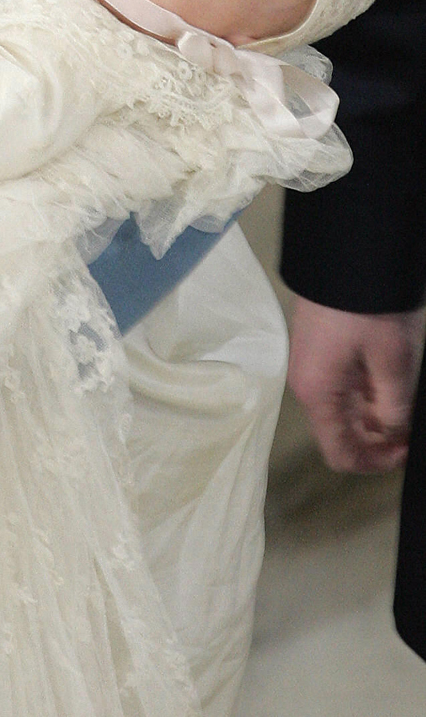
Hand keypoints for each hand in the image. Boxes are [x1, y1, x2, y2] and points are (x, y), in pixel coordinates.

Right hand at [287, 296, 424, 472]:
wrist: (344, 254)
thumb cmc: (364, 308)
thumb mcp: (391, 361)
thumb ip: (393, 407)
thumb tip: (392, 432)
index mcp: (317, 393)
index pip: (340, 454)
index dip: (376, 463)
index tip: (405, 450)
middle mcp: (308, 385)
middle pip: (340, 433)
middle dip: (377, 439)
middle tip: (410, 428)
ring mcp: (311, 366)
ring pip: (343, 410)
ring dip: (374, 415)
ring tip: (403, 401)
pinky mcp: (319, 350)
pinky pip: (341, 387)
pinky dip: (365, 394)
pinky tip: (389, 380)